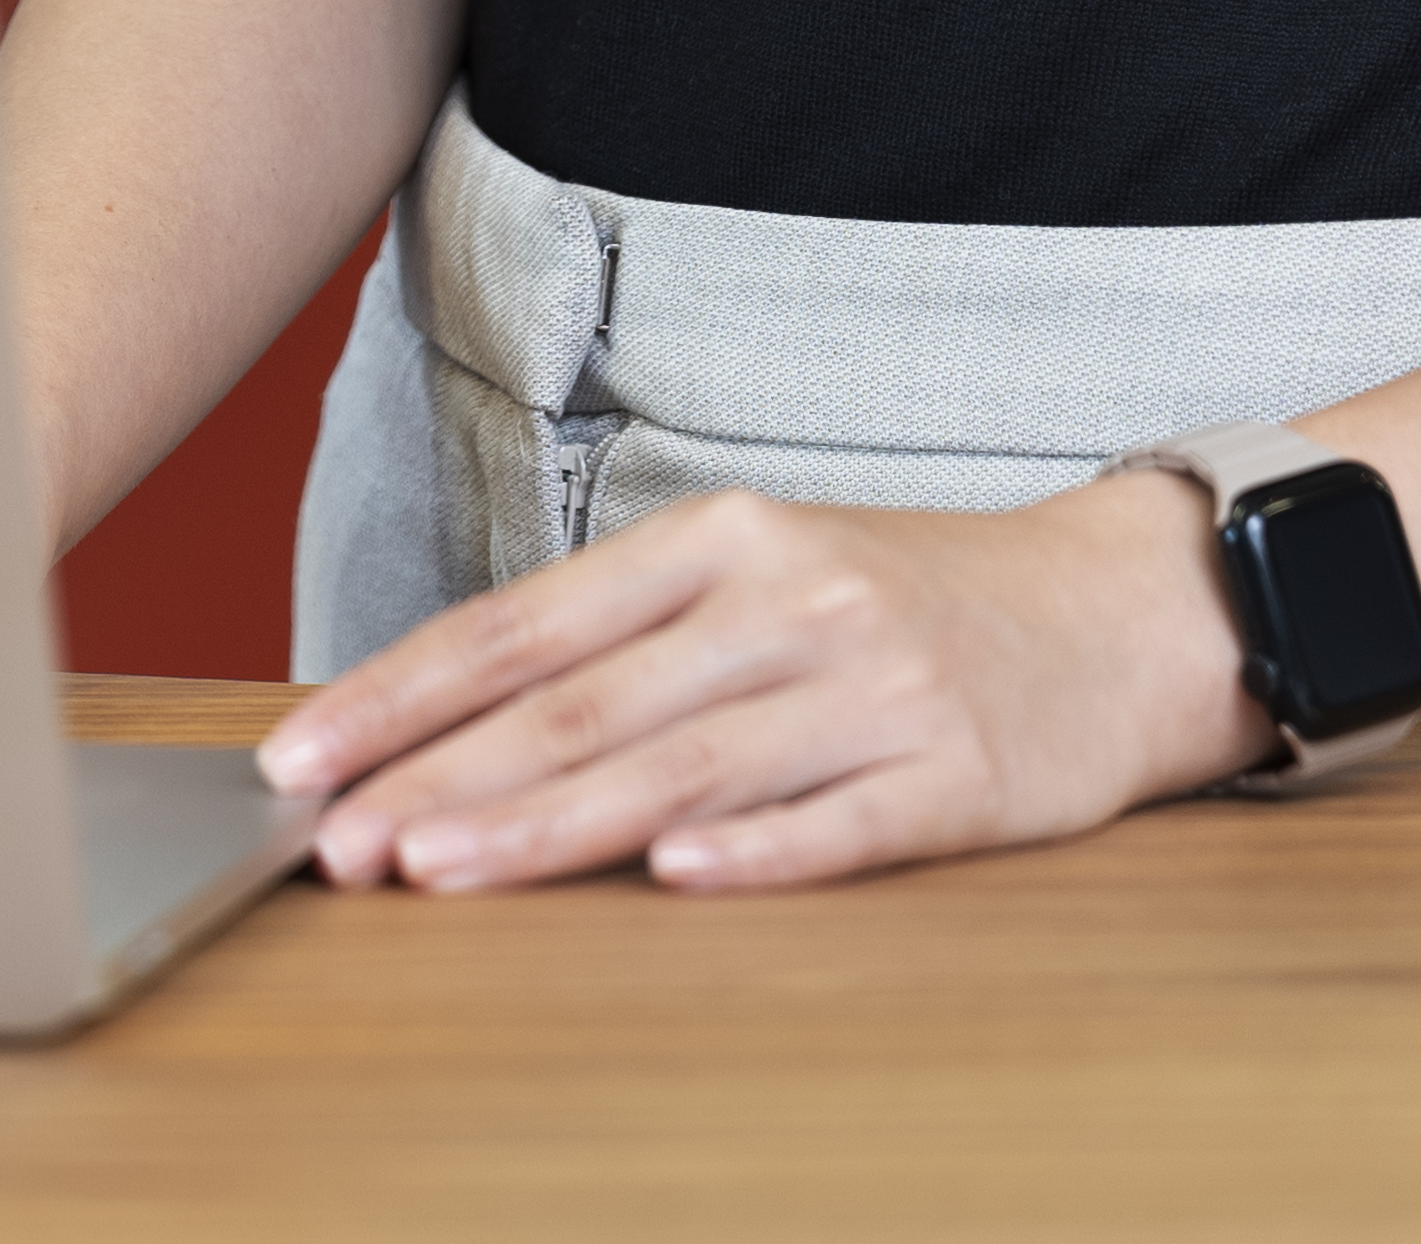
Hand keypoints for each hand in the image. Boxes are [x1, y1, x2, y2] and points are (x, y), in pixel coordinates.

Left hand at [256, 478, 1263, 893]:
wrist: (1120, 612)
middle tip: (336, 839)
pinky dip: (757, 848)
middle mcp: (786, 601)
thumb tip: (450, 724)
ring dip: (551, 822)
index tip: (300, 758)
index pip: (523, 626)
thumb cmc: (905, 607)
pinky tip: (674, 876)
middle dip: (443, 774)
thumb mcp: (759, 581)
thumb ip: (626, 645)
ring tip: (442, 865)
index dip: (403, 693)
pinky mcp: (961, 772)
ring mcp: (874, 686)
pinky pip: (842, 819)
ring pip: (683, 761)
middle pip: (584, 702)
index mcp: (718, 544)